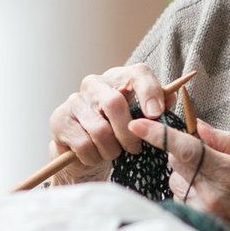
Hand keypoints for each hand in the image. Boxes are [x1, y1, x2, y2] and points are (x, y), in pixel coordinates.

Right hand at [47, 63, 170, 179]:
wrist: (86, 152)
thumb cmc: (118, 133)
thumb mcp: (141, 121)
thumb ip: (157, 109)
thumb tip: (170, 98)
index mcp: (119, 79)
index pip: (138, 74)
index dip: (149, 92)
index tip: (157, 115)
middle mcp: (94, 84)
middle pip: (114, 103)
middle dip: (128, 133)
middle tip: (135, 149)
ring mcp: (74, 100)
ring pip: (99, 130)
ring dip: (111, 150)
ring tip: (113, 152)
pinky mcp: (59, 119)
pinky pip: (83, 144)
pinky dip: (94, 157)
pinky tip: (95, 155)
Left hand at [130, 116, 229, 230]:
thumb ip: (228, 145)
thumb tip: (200, 125)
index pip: (186, 149)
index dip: (158, 135)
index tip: (137, 124)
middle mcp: (214, 196)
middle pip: (176, 164)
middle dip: (183, 156)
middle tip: (207, 161)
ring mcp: (205, 215)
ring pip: (177, 184)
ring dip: (187, 179)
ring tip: (217, 189)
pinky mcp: (201, 229)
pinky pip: (183, 204)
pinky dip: (191, 198)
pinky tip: (214, 205)